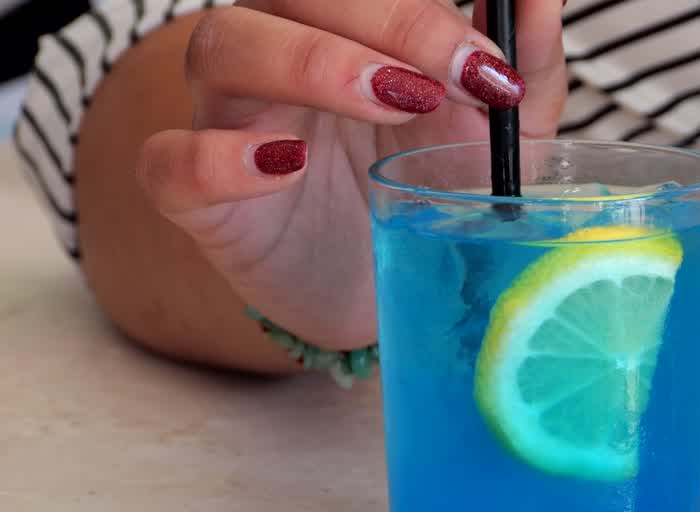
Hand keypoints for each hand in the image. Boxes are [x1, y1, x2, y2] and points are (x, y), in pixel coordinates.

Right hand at [134, 0, 566, 348]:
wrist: (385, 290)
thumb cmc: (431, 192)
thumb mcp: (495, 138)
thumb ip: (523, 70)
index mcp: (348, 28)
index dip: (419, 13)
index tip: (487, 65)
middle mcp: (279, 55)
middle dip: (383, 24)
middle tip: (442, 84)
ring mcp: (230, 120)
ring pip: (223, 47)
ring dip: (309, 64)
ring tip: (389, 102)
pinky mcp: (197, 199)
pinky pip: (171, 160)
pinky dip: (216, 157)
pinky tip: (283, 163)